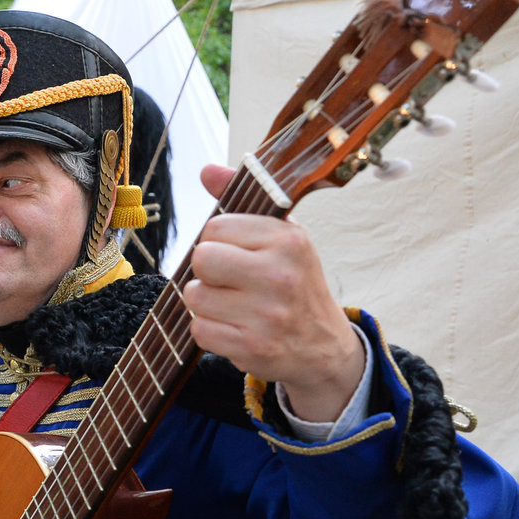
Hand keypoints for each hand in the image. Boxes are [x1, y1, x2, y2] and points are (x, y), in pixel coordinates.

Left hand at [183, 164, 364, 421]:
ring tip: (232, 305)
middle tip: (227, 280)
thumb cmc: (295, 284)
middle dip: (206, 271)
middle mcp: (280, 276)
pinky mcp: (253, 348)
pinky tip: (233, 327)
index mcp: (288, 240)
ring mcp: (267, 315)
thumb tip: (206, 170)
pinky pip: (200, 330)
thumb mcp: (280, 237)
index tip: (236, 254)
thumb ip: (240, 201)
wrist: (324, 346)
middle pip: (202, 258)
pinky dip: (209, 331)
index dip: (216, 241)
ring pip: (195, 297)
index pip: (215, 227)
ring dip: (205, 302)